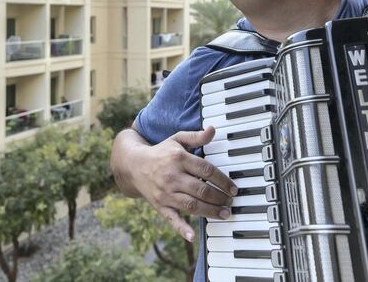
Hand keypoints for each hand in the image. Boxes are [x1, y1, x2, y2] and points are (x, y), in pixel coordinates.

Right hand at [135, 126, 237, 241]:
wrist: (134, 165)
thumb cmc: (161, 152)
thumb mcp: (177, 140)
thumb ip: (196, 137)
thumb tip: (213, 130)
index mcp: (178, 158)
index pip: (206, 170)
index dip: (223, 180)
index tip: (233, 188)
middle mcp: (172, 176)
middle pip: (201, 189)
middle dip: (219, 198)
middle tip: (230, 202)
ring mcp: (166, 192)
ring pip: (191, 205)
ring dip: (210, 211)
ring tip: (224, 214)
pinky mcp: (160, 205)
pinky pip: (171, 219)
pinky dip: (181, 228)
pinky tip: (192, 236)